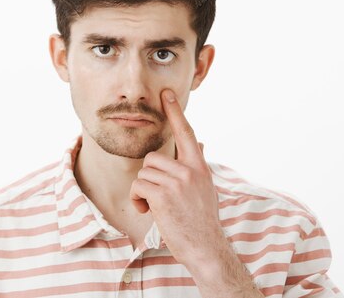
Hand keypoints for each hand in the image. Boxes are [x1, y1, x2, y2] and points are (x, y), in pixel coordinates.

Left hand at [129, 88, 223, 266]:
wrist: (206, 249)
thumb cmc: (201, 221)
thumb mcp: (205, 188)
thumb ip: (197, 165)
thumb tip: (199, 143)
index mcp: (199, 167)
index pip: (185, 133)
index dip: (175, 112)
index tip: (166, 93)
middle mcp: (190, 170)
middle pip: (152, 158)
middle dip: (149, 178)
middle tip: (159, 197)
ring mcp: (177, 182)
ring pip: (143, 173)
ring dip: (143, 192)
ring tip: (157, 207)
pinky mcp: (163, 195)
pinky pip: (138, 187)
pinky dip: (138, 201)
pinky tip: (149, 212)